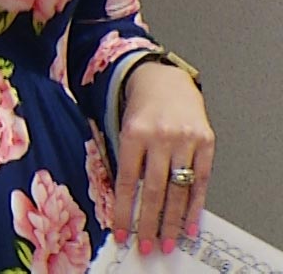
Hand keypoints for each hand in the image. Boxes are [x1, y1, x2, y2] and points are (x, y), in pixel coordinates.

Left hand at [113, 62, 212, 254]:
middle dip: (149, 222)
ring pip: (179, 189)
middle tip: (147, 245)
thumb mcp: (122, 128)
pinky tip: (189, 225)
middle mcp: (160, 137)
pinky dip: (195, 206)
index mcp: (133, 133)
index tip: (121, 232)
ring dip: (172, 220)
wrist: (165, 81)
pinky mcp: (206, 142)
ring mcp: (185, 140)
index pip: (126, 180)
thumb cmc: (139, 109)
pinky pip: (201, 181)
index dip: (123, 209)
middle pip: (154, 190)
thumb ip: (124, 160)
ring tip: (167, 241)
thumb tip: (123, 202)